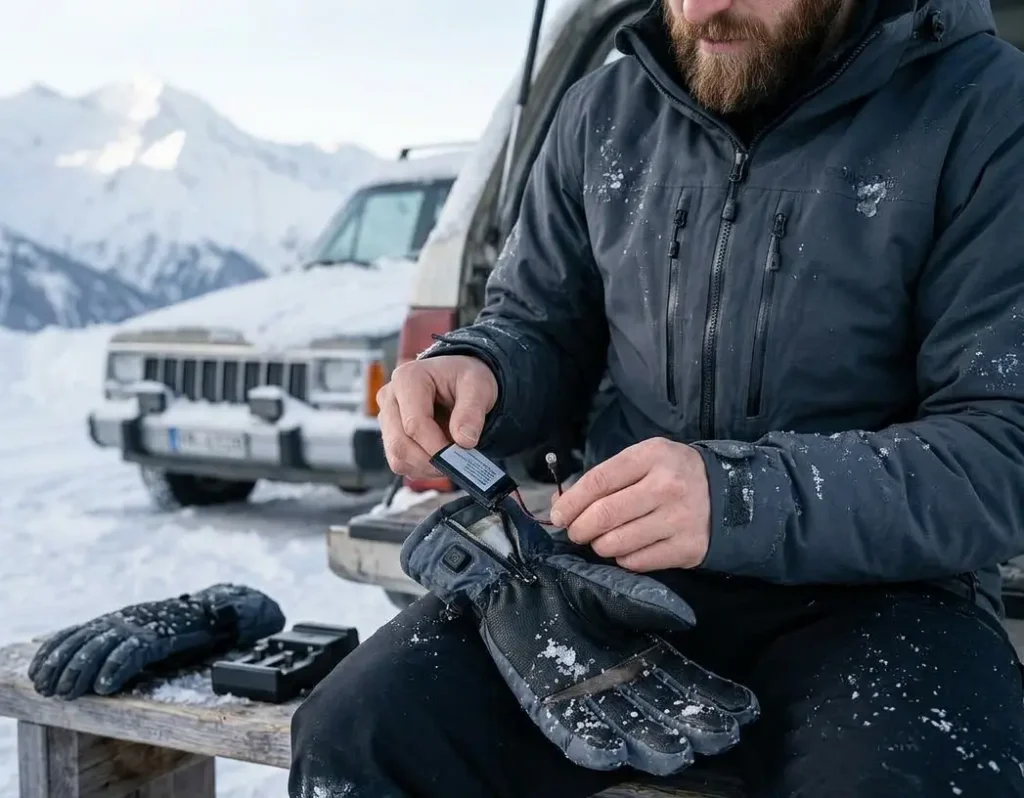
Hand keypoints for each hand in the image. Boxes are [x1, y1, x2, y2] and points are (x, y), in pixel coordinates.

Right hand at [376, 355, 498, 478]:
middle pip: (400, 443)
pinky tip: (440, 458)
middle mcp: (390, 397)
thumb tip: (464, 441)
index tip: (461, 454)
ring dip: (426, 467)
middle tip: (458, 464)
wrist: (459, 379)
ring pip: (397, 457)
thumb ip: (472, 411)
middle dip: (431, 460)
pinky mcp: (389, 435)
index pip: (414, 423)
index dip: (438, 446)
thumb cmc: (465, 378)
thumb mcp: (478, 386)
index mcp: (407, 378)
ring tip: (452, 460)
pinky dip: (421, 468)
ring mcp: (387, 418)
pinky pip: (400, 463)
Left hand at [549, 438, 710, 571]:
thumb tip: (562, 505)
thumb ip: (605, 478)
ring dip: (600, 545)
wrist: (730, 495)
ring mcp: (678, 519)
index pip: (598, 481)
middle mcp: (666, 486)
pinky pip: (637, 561)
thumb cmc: (674, 475)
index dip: (571, 502)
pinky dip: (623, 558)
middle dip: (579, 528)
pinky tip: (628, 548)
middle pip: (603, 515)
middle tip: (576, 532)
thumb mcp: (645, 460)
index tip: (558, 516)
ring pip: (616, 543)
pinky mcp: (687, 548)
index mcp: (651, 456)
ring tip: (604, 540)